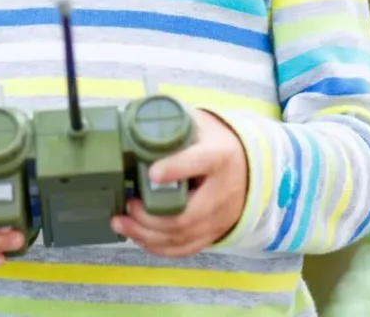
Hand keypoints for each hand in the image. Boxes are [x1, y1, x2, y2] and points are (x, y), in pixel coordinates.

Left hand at [111, 109, 247, 256]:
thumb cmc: (215, 142)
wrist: (248, 166)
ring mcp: (219, 218)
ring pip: (182, 236)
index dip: (175, 169)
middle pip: (186, 214)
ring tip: (121, 223)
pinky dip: (159, 247)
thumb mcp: (200, 125)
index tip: (151, 173)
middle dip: (150, 216)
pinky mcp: (213, 234)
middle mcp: (222, 192)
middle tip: (128, 205)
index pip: (199, 162)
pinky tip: (138, 237)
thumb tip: (138, 122)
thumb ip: (174, 125)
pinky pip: (186, 248)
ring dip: (147, 234)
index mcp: (218, 156)